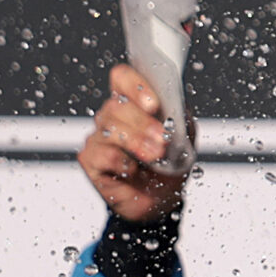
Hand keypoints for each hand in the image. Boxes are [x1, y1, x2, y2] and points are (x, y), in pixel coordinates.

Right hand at [78, 61, 191, 221]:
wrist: (161, 198)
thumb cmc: (169, 163)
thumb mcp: (184, 136)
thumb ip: (179, 117)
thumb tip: (173, 109)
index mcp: (134, 102)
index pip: (122, 78)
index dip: (135, 85)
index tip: (153, 104)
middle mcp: (112, 115)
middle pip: (117, 105)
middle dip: (143, 123)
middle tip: (162, 138)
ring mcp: (99, 136)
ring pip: (110, 128)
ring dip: (137, 142)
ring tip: (156, 156)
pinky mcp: (91, 159)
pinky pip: (105, 155)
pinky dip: (124, 164)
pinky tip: (133, 170)